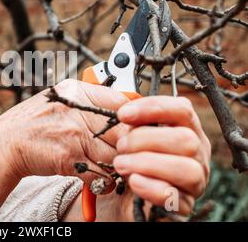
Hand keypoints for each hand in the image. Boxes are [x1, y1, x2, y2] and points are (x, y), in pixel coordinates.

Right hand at [0, 79, 128, 183]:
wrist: (6, 144)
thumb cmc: (32, 123)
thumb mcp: (60, 100)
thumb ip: (89, 102)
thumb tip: (122, 109)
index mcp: (77, 92)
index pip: (122, 102)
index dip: (134, 119)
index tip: (138, 129)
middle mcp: (77, 110)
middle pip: (123, 129)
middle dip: (131, 145)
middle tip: (133, 153)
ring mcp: (74, 134)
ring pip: (116, 153)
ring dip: (120, 164)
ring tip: (119, 167)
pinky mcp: (69, 157)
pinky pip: (101, 173)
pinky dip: (105, 181)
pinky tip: (102, 180)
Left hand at [113, 96, 210, 218]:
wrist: (111, 197)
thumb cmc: (123, 156)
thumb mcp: (121, 129)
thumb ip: (124, 114)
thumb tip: (121, 102)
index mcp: (184, 128)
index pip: (182, 109)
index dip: (153, 108)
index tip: (123, 114)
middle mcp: (195, 152)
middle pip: (186, 139)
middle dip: (146, 140)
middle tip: (121, 145)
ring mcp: (193, 180)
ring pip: (187, 169)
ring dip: (148, 164)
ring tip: (121, 164)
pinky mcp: (184, 204)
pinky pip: (177, 198)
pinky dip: (152, 187)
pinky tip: (133, 181)